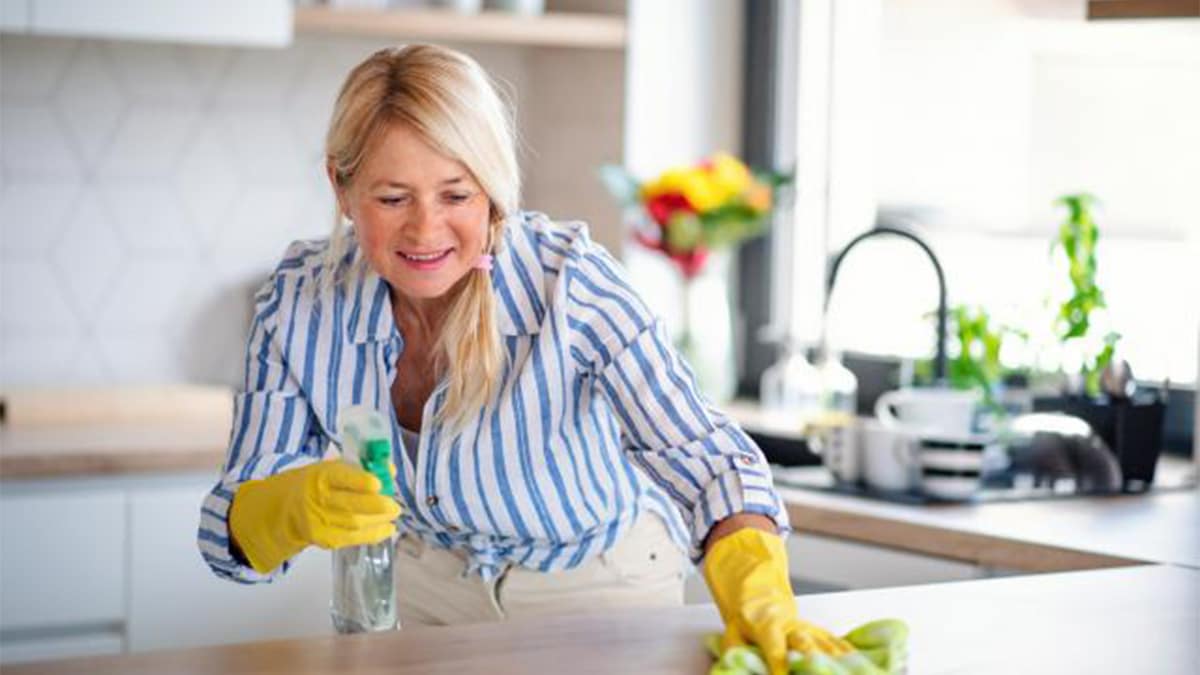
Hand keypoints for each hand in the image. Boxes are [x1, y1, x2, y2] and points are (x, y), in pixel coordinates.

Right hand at [229, 459, 400, 573]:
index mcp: (321, 476)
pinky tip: (387, 529)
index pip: (340, 477)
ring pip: (354, 524)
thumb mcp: (335, 467)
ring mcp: (320, 522)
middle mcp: (318, 499)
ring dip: (379, 521)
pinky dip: (373, 534)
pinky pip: (352, 539)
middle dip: (376, 507)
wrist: (290, 507)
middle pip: (349, 506)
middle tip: (396, 506)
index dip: (359, 481)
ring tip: (394, 515)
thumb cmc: (319, 482)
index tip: (378, 484)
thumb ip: (363, 468)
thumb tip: (391, 470)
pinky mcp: (324, 539)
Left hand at [704, 528, 854, 674]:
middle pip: (807, 643)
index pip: (775, 649)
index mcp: (767, 625)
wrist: (759, 595)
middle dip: (814, 661)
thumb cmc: (746, 618)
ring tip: (850, 671)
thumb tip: (738, 666)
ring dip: (837, 661)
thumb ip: (734, 650)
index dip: (779, 667)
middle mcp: (792, 626)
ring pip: (826, 644)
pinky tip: (861, 664)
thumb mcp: (732, 632)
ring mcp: (809, 628)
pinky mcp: (820, 631)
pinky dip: (849, 654)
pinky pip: (837, 643)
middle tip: (820, 672)